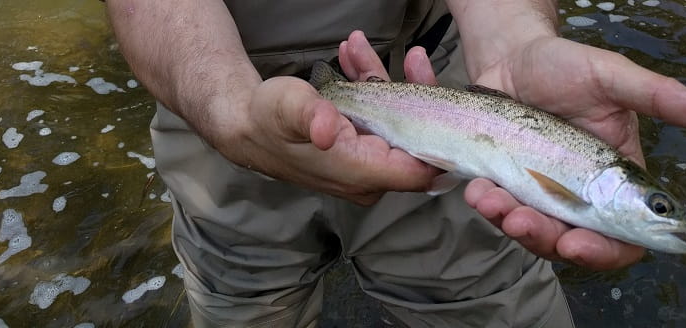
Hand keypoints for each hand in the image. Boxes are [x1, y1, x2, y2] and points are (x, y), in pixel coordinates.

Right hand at [215, 32, 440, 205]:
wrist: (244, 124)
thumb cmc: (266, 120)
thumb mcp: (288, 111)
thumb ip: (311, 117)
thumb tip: (326, 129)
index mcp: (360, 174)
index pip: (421, 168)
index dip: (438, 137)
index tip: (441, 98)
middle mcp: (368, 177)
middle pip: (415, 142)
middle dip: (416, 94)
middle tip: (413, 58)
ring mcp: (365, 163)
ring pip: (398, 125)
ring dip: (387, 83)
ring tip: (363, 48)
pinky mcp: (359, 148)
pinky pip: (379, 120)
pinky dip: (371, 88)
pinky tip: (354, 57)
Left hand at [464, 36, 685, 269]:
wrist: (509, 56)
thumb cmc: (564, 65)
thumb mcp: (610, 77)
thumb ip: (658, 96)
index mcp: (614, 179)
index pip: (621, 235)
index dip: (605, 250)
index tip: (576, 243)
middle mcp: (578, 194)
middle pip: (569, 241)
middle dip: (543, 238)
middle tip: (519, 221)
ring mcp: (539, 193)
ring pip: (530, 231)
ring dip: (509, 223)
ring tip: (489, 199)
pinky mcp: (506, 185)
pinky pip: (499, 210)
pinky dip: (487, 205)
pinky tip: (478, 189)